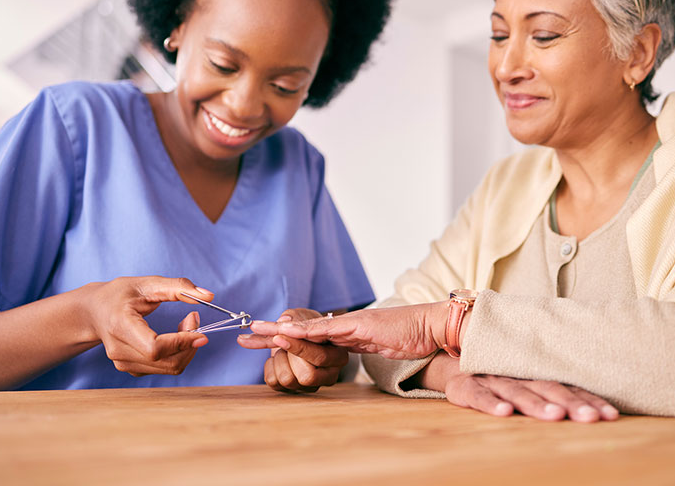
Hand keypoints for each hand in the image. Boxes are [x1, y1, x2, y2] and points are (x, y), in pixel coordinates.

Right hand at [82, 276, 211, 376]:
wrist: (93, 312)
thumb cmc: (119, 294)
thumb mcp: (147, 283)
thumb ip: (179, 287)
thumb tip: (209, 295)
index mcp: (121, 326)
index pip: (155, 348)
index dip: (182, 342)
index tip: (201, 330)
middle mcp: (119, 350)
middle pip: (167, 361)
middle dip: (190, 343)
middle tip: (194, 317)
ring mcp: (123, 363)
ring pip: (170, 367)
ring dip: (187, 348)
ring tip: (186, 324)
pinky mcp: (131, 369)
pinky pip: (165, 368)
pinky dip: (179, 354)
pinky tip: (175, 336)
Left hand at [238, 308, 348, 392]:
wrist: (297, 335)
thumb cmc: (306, 325)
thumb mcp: (304, 316)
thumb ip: (296, 316)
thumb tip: (284, 319)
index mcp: (338, 357)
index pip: (320, 358)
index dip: (298, 347)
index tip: (278, 336)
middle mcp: (328, 376)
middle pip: (307, 376)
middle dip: (289, 356)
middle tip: (283, 341)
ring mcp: (310, 386)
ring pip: (288, 380)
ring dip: (279, 359)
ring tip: (284, 349)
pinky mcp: (293, 390)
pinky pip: (274, 382)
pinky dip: (269, 366)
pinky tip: (278, 358)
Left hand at [248, 303, 447, 359]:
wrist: (431, 327)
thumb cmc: (409, 337)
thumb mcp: (378, 345)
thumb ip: (359, 345)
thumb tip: (344, 351)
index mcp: (345, 333)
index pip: (307, 335)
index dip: (282, 337)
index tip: (259, 340)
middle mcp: (343, 325)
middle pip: (300, 329)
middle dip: (270, 332)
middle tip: (243, 333)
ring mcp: (350, 324)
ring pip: (308, 327)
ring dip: (280, 329)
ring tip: (254, 329)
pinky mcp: (359, 326)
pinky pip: (328, 330)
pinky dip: (306, 330)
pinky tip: (287, 330)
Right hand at [446, 372, 618, 421]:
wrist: (455, 359)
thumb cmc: (500, 374)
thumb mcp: (527, 376)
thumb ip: (555, 388)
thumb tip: (598, 407)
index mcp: (536, 373)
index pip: (568, 386)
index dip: (589, 399)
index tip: (610, 415)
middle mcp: (518, 374)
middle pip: (547, 388)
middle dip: (571, 403)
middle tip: (590, 417)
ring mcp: (492, 380)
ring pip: (517, 392)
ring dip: (536, 404)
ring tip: (555, 416)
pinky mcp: (466, 387)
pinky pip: (479, 395)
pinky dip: (491, 404)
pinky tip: (505, 413)